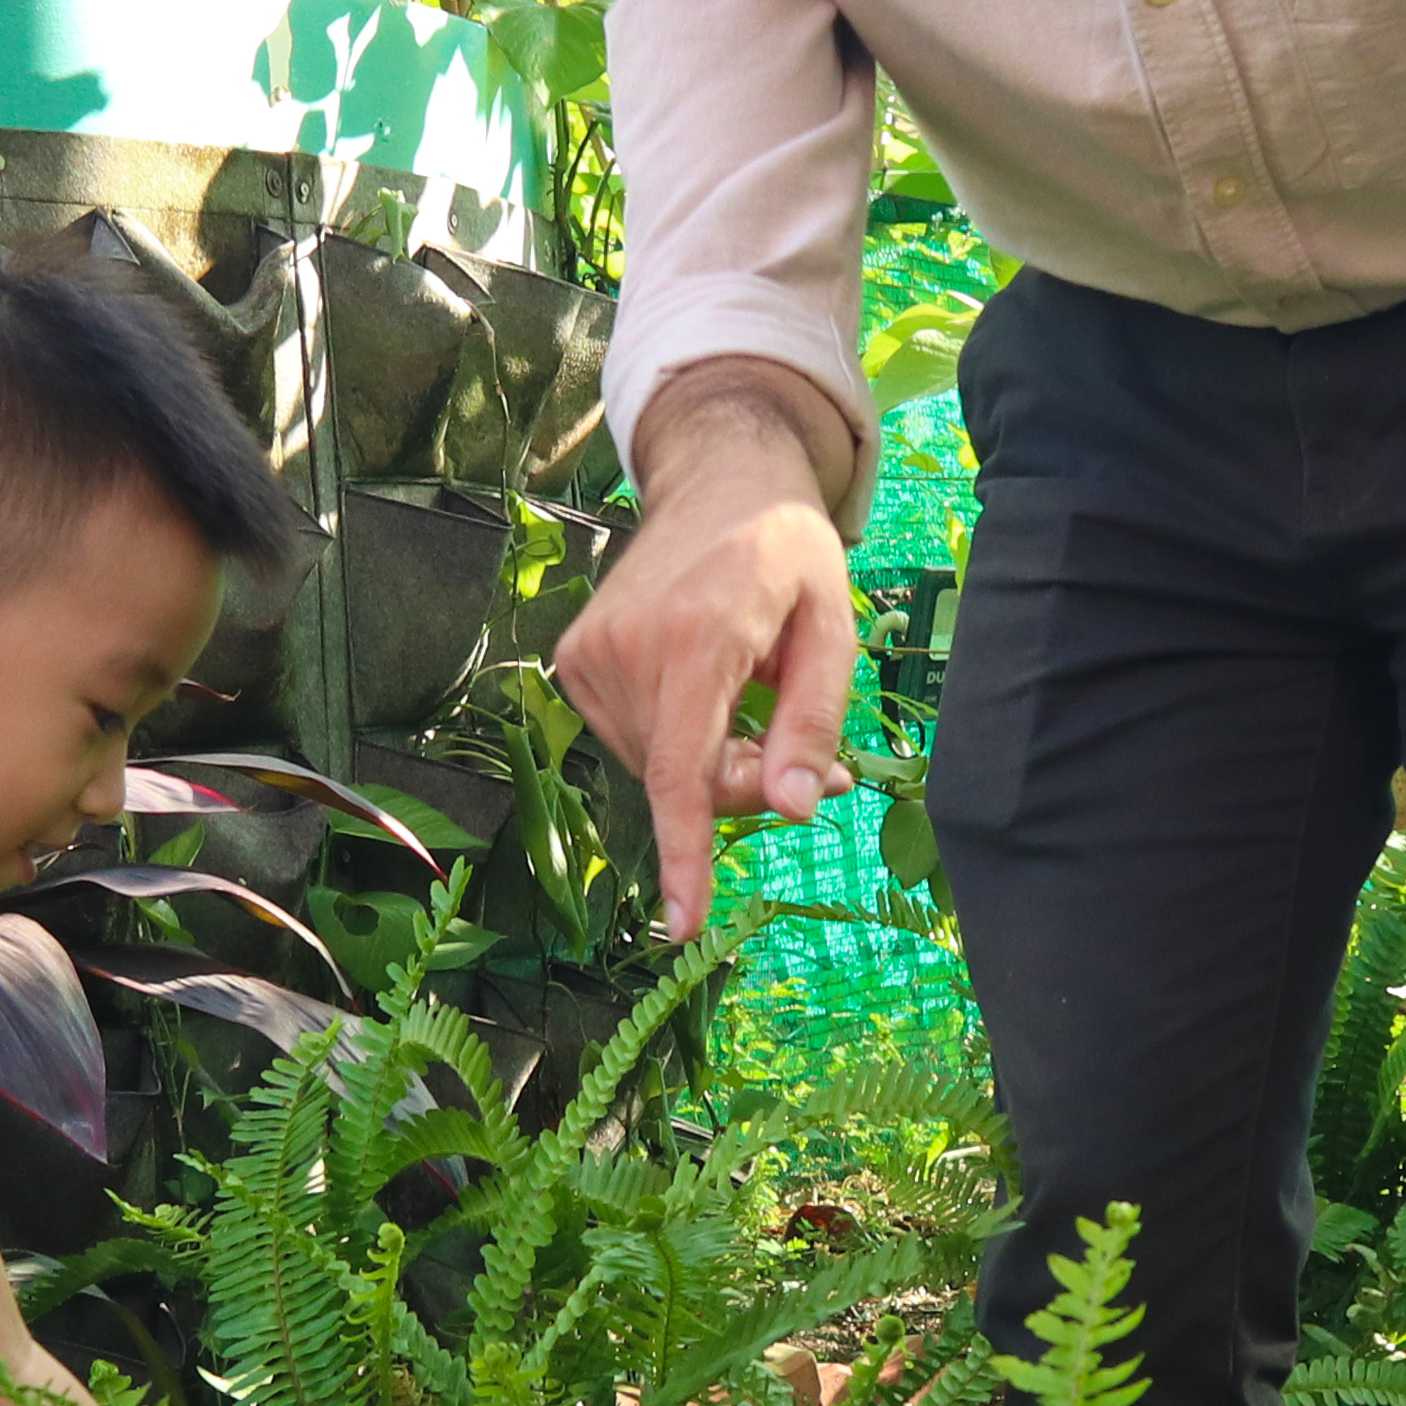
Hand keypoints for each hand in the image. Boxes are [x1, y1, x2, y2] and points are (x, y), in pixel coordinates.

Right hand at [553, 369, 859, 940]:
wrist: (716, 481)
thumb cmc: (787, 551)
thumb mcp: (831, 626)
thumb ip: (812, 721)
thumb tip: (798, 809)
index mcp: (698, 634)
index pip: (684, 768)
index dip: (685, 852)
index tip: (680, 924)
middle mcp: (628, 647)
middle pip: (684, 778)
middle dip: (745, 786)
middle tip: (807, 757)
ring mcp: (589, 654)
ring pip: (658, 769)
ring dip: (712, 765)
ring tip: (752, 705)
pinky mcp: (574, 661)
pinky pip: (634, 742)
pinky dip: (677, 741)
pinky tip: (705, 693)